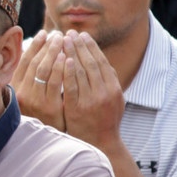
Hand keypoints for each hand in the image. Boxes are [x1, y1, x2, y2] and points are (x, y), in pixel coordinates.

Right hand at [11, 29, 66, 129]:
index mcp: (15, 89)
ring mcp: (35, 101)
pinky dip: (61, 68)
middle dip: (47, 46)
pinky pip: (55, 83)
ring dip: (54, 52)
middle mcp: (22, 94)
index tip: (44, 33)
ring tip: (64, 40)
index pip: (25, 61)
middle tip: (58, 34)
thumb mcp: (30, 97)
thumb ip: (31, 79)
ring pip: (44, 70)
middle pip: (35, 63)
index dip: (35, 46)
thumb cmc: (41, 116)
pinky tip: (68, 57)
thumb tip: (38, 54)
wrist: (48, 142)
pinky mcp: (49, 107)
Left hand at [61, 31, 124, 146]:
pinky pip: (72, 87)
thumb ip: (108, 81)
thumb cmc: (105, 120)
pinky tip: (63, 60)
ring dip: (71, 54)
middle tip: (70, 33)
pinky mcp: (77, 109)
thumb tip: (102, 60)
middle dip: (79, 46)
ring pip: (81, 72)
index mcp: (114, 88)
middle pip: (90, 63)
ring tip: (62, 40)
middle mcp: (105, 93)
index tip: (82, 35)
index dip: (91, 47)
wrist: (101, 144)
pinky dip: (68, 72)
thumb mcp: (114, 100)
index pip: (101, 62)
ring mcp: (91, 101)